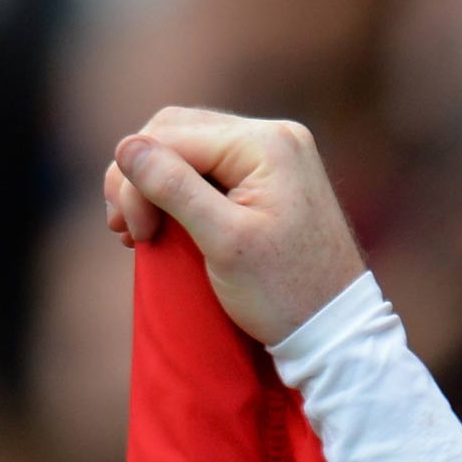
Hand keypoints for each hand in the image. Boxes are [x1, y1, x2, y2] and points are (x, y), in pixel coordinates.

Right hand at [104, 107, 367, 345]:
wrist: (337, 328)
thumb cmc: (285, 292)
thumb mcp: (224, 241)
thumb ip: (173, 188)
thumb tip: (126, 146)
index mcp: (268, 143)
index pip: (169, 137)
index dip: (135, 181)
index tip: (131, 234)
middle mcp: (277, 137)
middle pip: (175, 134)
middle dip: (139, 177)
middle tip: (125, 228)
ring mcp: (278, 157)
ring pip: (187, 150)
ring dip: (154, 183)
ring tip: (139, 229)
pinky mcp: (274, 179)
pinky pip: (209, 169)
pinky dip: (180, 191)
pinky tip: (164, 221)